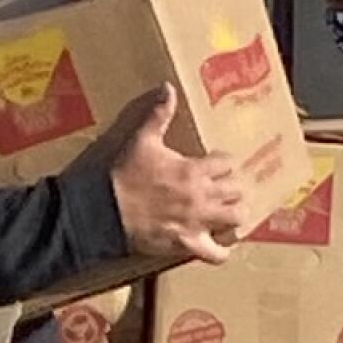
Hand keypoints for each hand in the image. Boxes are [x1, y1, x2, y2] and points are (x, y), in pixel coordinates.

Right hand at [110, 85, 245, 264]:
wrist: (106, 209)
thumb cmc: (125, 174)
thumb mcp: (141, 140)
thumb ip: (159, 114)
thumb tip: (168, 87)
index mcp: (193, 170)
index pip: (228, 162)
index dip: (224, 162)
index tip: (217, 164)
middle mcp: (201, 196)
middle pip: (237, 190)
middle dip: (233, 187)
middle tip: (224, 188)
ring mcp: (197, 222)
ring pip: (235, 219)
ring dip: (234, 215)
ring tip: (227, 212)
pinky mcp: (187, 244)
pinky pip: (216, 255)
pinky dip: (221, 252)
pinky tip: (219, 245)